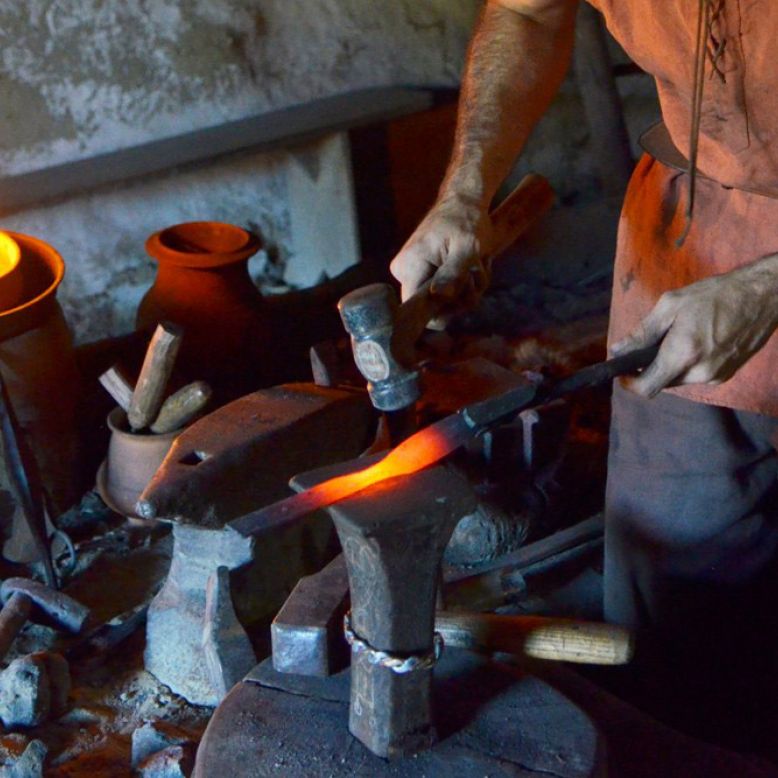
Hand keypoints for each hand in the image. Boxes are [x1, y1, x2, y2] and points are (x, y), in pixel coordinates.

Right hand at [389, 194, 493, 307]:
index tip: (465, 288)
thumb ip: (452, 273)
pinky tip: (470, 266)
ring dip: (467, 288)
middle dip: (463, 296)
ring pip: (443, 301)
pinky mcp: (422, 273)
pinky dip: (463, 283)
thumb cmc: (466, 221)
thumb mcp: (466, 248)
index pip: (418, 310)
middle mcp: (403, 274)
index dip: (445, 309)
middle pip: (435, 308)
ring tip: (476, 265)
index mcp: (409, 267)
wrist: (463, 202)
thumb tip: (437, 296)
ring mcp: (412, 274)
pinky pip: (444, 292)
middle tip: (478, 272)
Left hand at [611, 255, 777, 397]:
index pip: (647, 388)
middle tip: (652, 341)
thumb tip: (617, 350)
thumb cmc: (715, 295)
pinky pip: (694, 376)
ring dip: (669, 364)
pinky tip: (695, 340)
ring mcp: (715, 377)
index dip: (629, 383)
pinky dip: (687, 363)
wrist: (762, 297)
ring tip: (678, 335)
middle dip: (650, 367)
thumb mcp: (670, 305)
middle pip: (660, 383)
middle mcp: (700, 372)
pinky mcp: (725, 375)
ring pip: (677, 379)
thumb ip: (642, 332)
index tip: (621, 371)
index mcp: (683, 354)